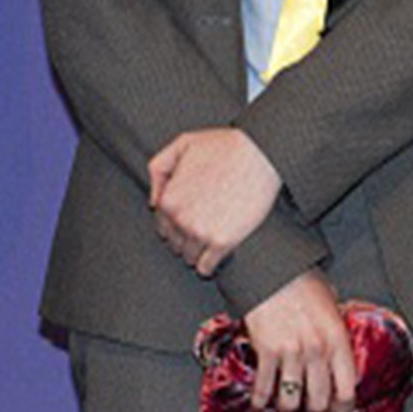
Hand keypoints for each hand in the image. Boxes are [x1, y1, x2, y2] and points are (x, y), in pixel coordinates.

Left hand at [147, 128, 281, 276]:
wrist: (258, 154)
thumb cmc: (224, 146)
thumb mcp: (183, 144)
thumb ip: (159, 168)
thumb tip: (153, 199)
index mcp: (168, 199)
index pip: (162, 226)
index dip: (176, 223)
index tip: (190, 218)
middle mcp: (180, 218)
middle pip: (175, 244)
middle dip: (186, 237)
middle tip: (204, 225)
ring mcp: (200, 232)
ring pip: (189, 257)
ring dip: (198, 251)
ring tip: (211, 237)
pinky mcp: (222, 242)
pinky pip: (206, 267)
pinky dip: (209, 264)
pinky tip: (216, 254)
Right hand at [244, 271, 356, 411]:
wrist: (271, 266)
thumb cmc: (301, 279)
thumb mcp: (330, 302)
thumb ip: (335, 329)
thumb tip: (337, 351)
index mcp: (337, 337)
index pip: (347, 387)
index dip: (343, 407)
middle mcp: (317, 349)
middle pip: (320, 401)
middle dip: (315, 408)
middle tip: (310, 405)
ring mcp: (291, 352)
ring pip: (292, 402)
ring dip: (289, 405)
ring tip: (287, 401)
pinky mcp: (266, 351)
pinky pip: (264, 388)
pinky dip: (261, 400)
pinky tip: (261, 401)